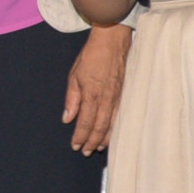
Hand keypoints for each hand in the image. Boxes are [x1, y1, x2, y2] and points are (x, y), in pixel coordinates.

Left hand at [62, 21, 128, 152]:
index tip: (75, 146)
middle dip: (92, 141)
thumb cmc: (91, 55)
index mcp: (92, 94)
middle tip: (86, 152)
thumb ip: (72, 99)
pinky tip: (113, 133)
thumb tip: (67, 118)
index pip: (86, 122)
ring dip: (105, 138)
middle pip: (100, 127)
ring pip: (112, 124)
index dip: (80, 136)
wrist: (112, 40)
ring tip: (98, 147)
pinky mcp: (125, 93)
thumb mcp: (74, 75)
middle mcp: (106, 99)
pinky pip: (121, 116)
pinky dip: (116, 128)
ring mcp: (118, 97)